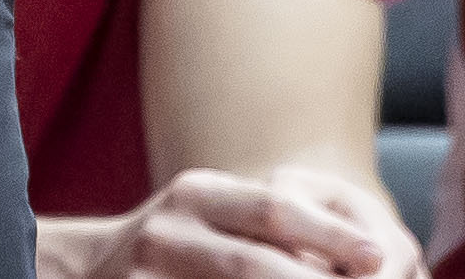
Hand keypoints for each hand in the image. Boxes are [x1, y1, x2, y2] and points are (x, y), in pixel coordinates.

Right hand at [49, 165, 409, 277]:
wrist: (85, 271)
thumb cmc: (176, 247)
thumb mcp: (212, 218)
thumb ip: (269, 230)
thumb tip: (366, 259)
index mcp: (198, 194)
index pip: (274, 208)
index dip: (330, 233)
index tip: (379, 256)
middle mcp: (169, 229)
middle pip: (254, 263)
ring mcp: (149, 273)